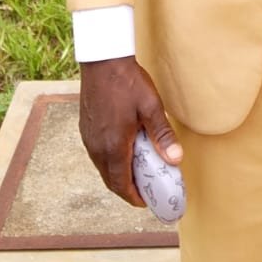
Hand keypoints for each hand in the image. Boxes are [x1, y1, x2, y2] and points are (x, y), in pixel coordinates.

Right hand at [78, 55, 181, 206]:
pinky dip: (109, 161)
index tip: (145, 201)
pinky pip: (97, 154)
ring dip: (117, 174)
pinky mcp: (85, 128)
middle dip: (126, 188)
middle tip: (144, 189)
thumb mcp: (151, 107)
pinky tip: (122, 150)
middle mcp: (97, 147)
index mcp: (113, 146)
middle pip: (110, 180)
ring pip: (102, 168)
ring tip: (136, 170)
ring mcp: (89, 138)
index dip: (133, 196)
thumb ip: (162, 135)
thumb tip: (176, 159)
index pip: (121, 184)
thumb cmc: (127, 82)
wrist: (102, 60)